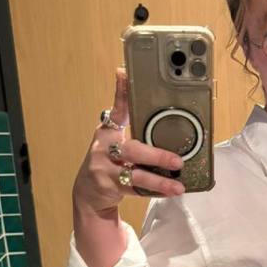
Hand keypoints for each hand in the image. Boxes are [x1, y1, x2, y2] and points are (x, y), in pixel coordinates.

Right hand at [72, 66, 184, 214]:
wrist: (89, 193)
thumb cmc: (109, 162)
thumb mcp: (116, 141)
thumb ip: (133, 127)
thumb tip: (165, 117)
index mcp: (108, 132)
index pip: (117, 110)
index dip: (121, 92)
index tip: (124, 74)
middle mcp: (104, 148)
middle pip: (132, 149)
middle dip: (156, 155)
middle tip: (177, 161)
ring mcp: (104, 169)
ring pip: (135, 174)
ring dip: (159, 181)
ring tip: (178, 186)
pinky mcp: (108, 186)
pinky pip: (136, 189)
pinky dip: (154, 191)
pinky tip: (169, 192)